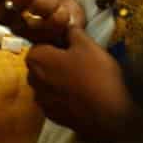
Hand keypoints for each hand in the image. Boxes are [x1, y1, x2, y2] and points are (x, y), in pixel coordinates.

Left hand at [26, 26, 139, 142]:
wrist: (111, 117)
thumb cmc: (97, 75)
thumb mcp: (88, 45)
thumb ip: (72, 32)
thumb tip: (65, 25)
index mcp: (36, 58)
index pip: (40, 44)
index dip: (56, 44)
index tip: (73, 48)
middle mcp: (31, 79)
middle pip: (41, 64)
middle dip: (55, 62)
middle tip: (79, 63)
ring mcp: (40, 100)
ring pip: (47, 83)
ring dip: (59, 80)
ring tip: (82, 81)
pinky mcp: (51, 116)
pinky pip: (54, 100)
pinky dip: (64, 97)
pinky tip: (81, 97)